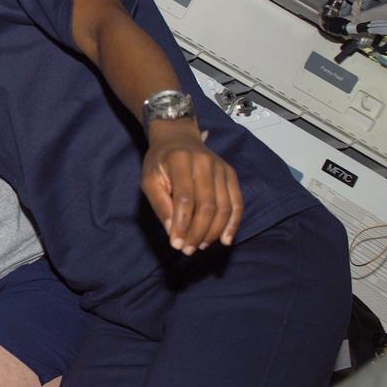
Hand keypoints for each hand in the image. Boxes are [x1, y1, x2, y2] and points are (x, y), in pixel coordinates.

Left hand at [141, 121, 242, 255]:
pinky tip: (225, 239)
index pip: (185, 199)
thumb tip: (172, 232)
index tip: (176, 244)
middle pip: (207, 205)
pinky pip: (237, 202)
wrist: (177, 137)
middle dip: (197, 232)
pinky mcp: (231, 173)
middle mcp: (205, 162)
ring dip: (213, 232)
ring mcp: (221, 167)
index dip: (182, 224)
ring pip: (223, 207)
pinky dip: (233, 223)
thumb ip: (160, 204)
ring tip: (200, 245)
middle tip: (188, 249)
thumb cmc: (160, 161)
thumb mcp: (149, 179)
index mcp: (180, 160)